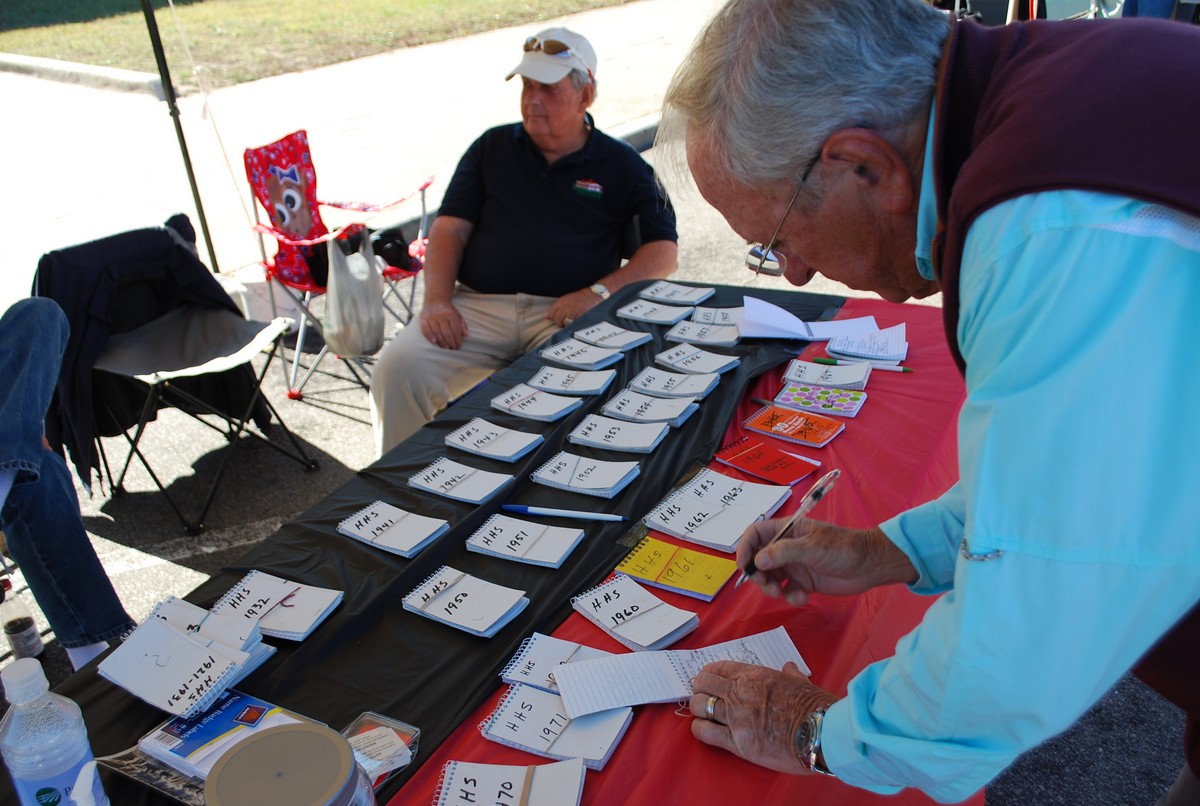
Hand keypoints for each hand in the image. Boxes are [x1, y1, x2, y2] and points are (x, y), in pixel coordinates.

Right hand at [418, 300, 467, 349]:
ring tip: (446, 347)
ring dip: (442, 342)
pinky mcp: (423, 318)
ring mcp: (431, 317)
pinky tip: (434, 342)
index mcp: (451, 314)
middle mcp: (441, 315)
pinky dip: (429, 336)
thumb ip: (462, 324)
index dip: (458, 339)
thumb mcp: (457, 314)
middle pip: (446, 332)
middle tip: (453, 348)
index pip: (455, 330)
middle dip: (451, 342)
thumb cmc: (448, 310)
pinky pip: (425, 329)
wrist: (435, 299)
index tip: (459, 346)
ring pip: (437, 332)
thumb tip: (466, 335)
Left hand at [546, 288, 602, 327]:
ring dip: (568, 325)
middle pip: (557, 320)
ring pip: (565, 324)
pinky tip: (579, 322)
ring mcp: (573, 311)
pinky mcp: (580, 316)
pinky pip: (574, 325)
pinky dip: (576, 325)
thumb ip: (556, 308)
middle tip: (567, 322)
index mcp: (561, 301)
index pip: (551, 314)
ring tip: (574, 322)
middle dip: (561, 323)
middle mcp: (565, 306)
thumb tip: (547, 318)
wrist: (595, 294)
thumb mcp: (566, 299)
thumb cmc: (581, 298)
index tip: (559, 319)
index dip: (554, 318)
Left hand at [688, 660, 837, 773]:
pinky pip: (705, 732)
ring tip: (701, 713)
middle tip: (702, 696)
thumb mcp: (801, 682)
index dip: (708, 673)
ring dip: (697, 708)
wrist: (822, 733)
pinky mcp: (737, 742)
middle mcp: (740, 692)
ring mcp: (736, 717)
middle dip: (699, 689)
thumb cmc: (815, 706)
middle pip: (703, 684)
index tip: (707, 680)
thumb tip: (789, 667)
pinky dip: (699, 729)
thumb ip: (790, 674)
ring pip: (699, 706)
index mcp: (754, 675)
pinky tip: (702, 729)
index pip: (719, 668)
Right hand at [737, 519, 916, 605]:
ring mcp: (795, 565)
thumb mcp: (812, 547)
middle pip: (759, 559)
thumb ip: (783, 553)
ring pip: (771, 578)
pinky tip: (803, 597)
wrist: (869, 566)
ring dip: (772, 588)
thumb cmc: (842, 548)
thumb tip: (758, 560)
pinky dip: (791, 597)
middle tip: (765, 584)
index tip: (744, 565)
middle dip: (759, 574)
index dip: (745, 547)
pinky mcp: (804, 582)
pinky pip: (788, 591)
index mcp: (787, 530)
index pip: (756, 534)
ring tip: (781, 594)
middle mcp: (787, 547)